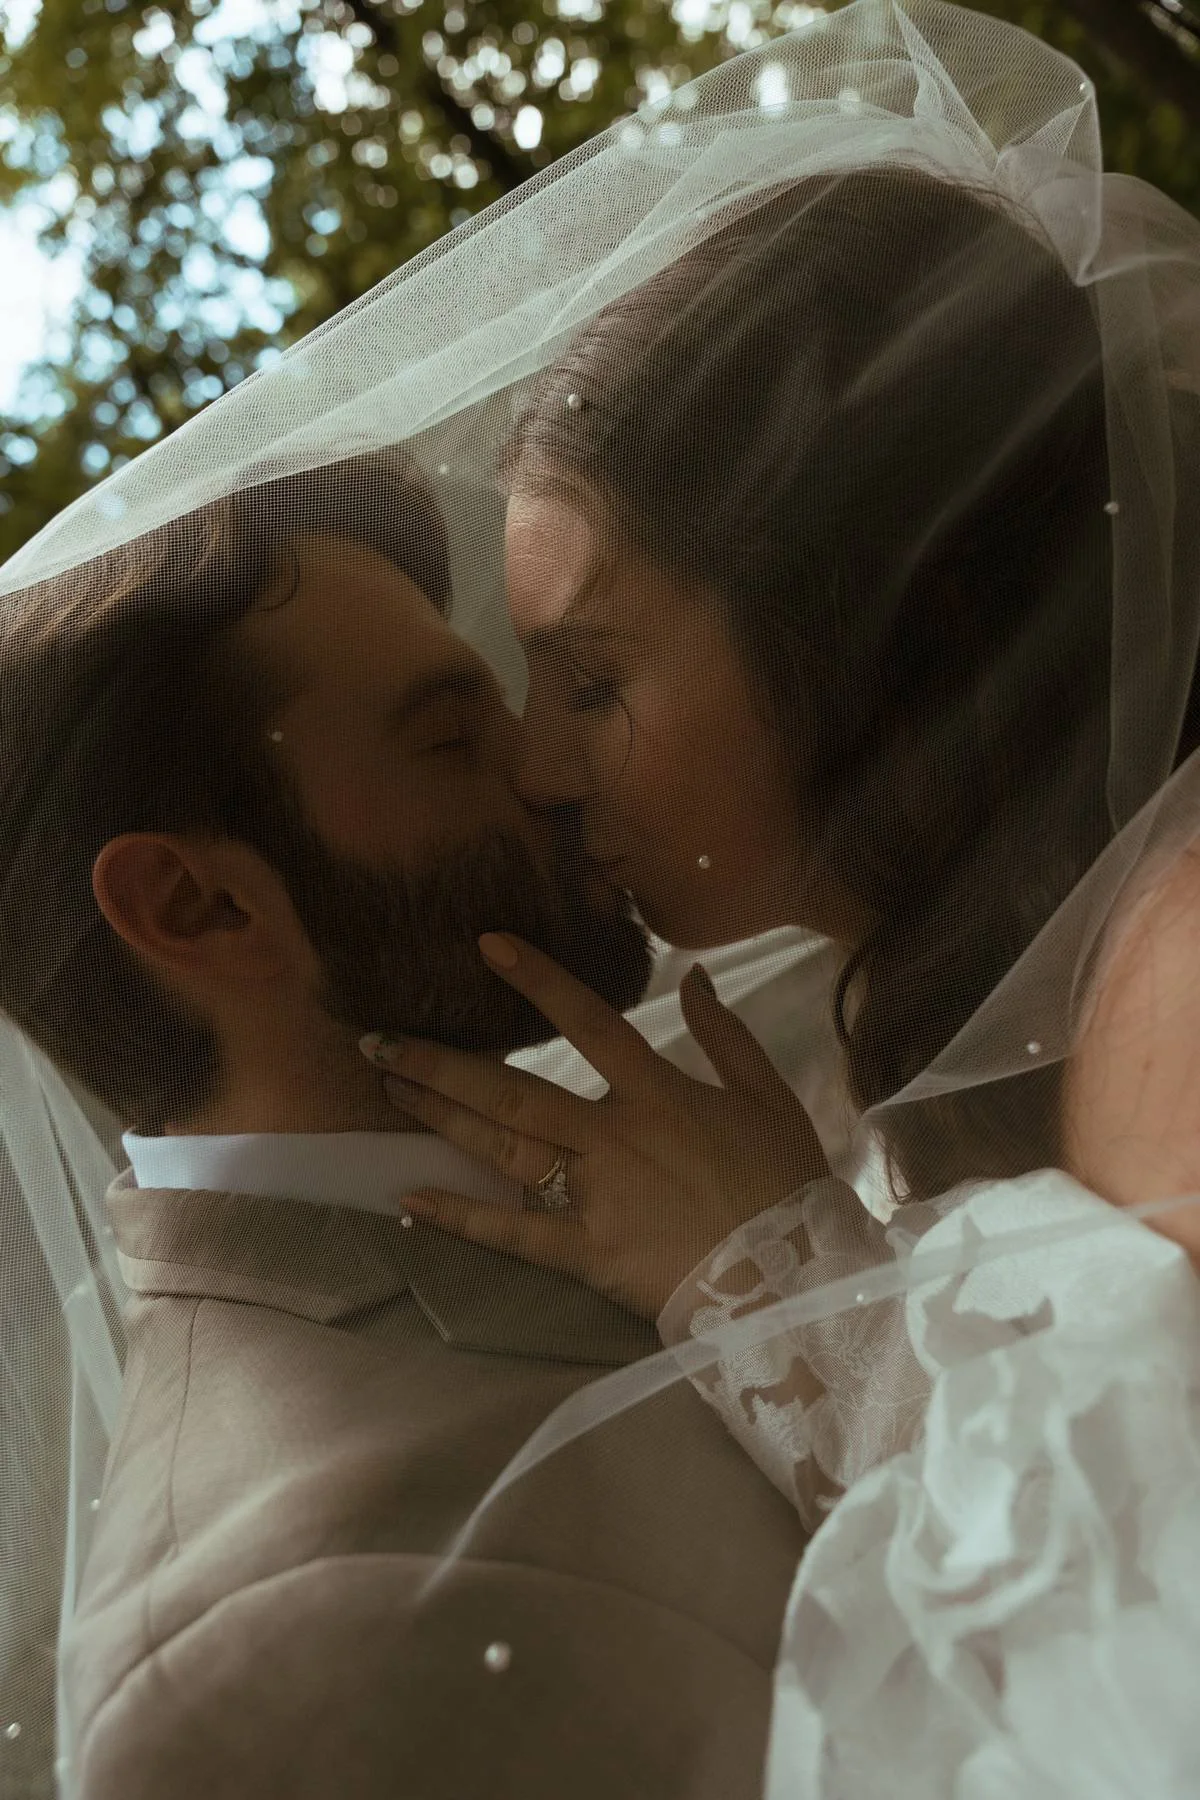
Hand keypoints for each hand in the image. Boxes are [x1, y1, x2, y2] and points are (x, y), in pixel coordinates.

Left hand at [360, 933, 828, 1319]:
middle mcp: (613, 1137)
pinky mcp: (586, 1254)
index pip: (589, 1021)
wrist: (793, 1279)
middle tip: (378, 1042)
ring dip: (440, 1117)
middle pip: (514, 1091)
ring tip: (388, 1088)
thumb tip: (694, 975)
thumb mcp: (769, 1098)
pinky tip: (409, 1197)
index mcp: (659, 1094)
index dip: (539, 978)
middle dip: (442, 1063)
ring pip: (503, 1148)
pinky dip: (459, 1216)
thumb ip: (726, 1034)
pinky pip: (512, 1232)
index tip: (486, 944)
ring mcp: (594, 1197)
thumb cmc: (786, 1187)